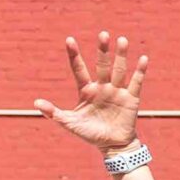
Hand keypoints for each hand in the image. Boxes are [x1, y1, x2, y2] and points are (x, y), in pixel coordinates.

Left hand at [34, 34, 145, 151]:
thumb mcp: (70, 123)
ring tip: (122, 40)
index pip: (79, 69)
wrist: (112, 145)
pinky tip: (143, 59)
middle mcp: (102, 87)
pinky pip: (136, 83)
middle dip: (103, 50)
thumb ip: (54, 113)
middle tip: (103, 34)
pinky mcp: (131, 99)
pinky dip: (140, 71)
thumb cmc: (89, 133)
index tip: (69, 40)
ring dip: (121, 55)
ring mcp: (117, 91)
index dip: (74, 55)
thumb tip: (36, 102)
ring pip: (119, 70)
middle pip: (102, 65)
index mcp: (86, 90)